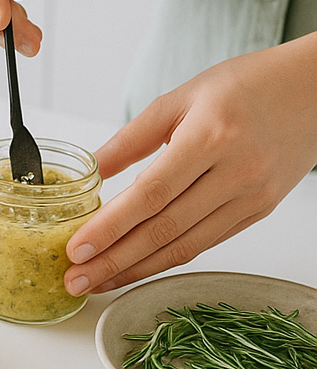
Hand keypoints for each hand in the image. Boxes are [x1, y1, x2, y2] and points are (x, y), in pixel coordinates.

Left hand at [64, 36, 316, 294]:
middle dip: (115, 260)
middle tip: (75, 279)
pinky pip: (207, 242)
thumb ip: (133, 137)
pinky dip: (168, 259)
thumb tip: (92, 167)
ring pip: (186, 245)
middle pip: (165, 229)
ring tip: (97, 282)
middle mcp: (235, 175)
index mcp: (209, 138)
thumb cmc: (244, 86)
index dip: (112, 226)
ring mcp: (251, 198)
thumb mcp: (179, 98)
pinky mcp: (258, 212)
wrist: (312, 91)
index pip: (151, 194)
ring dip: (137, 269)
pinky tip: (138, 267)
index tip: (77, 247)